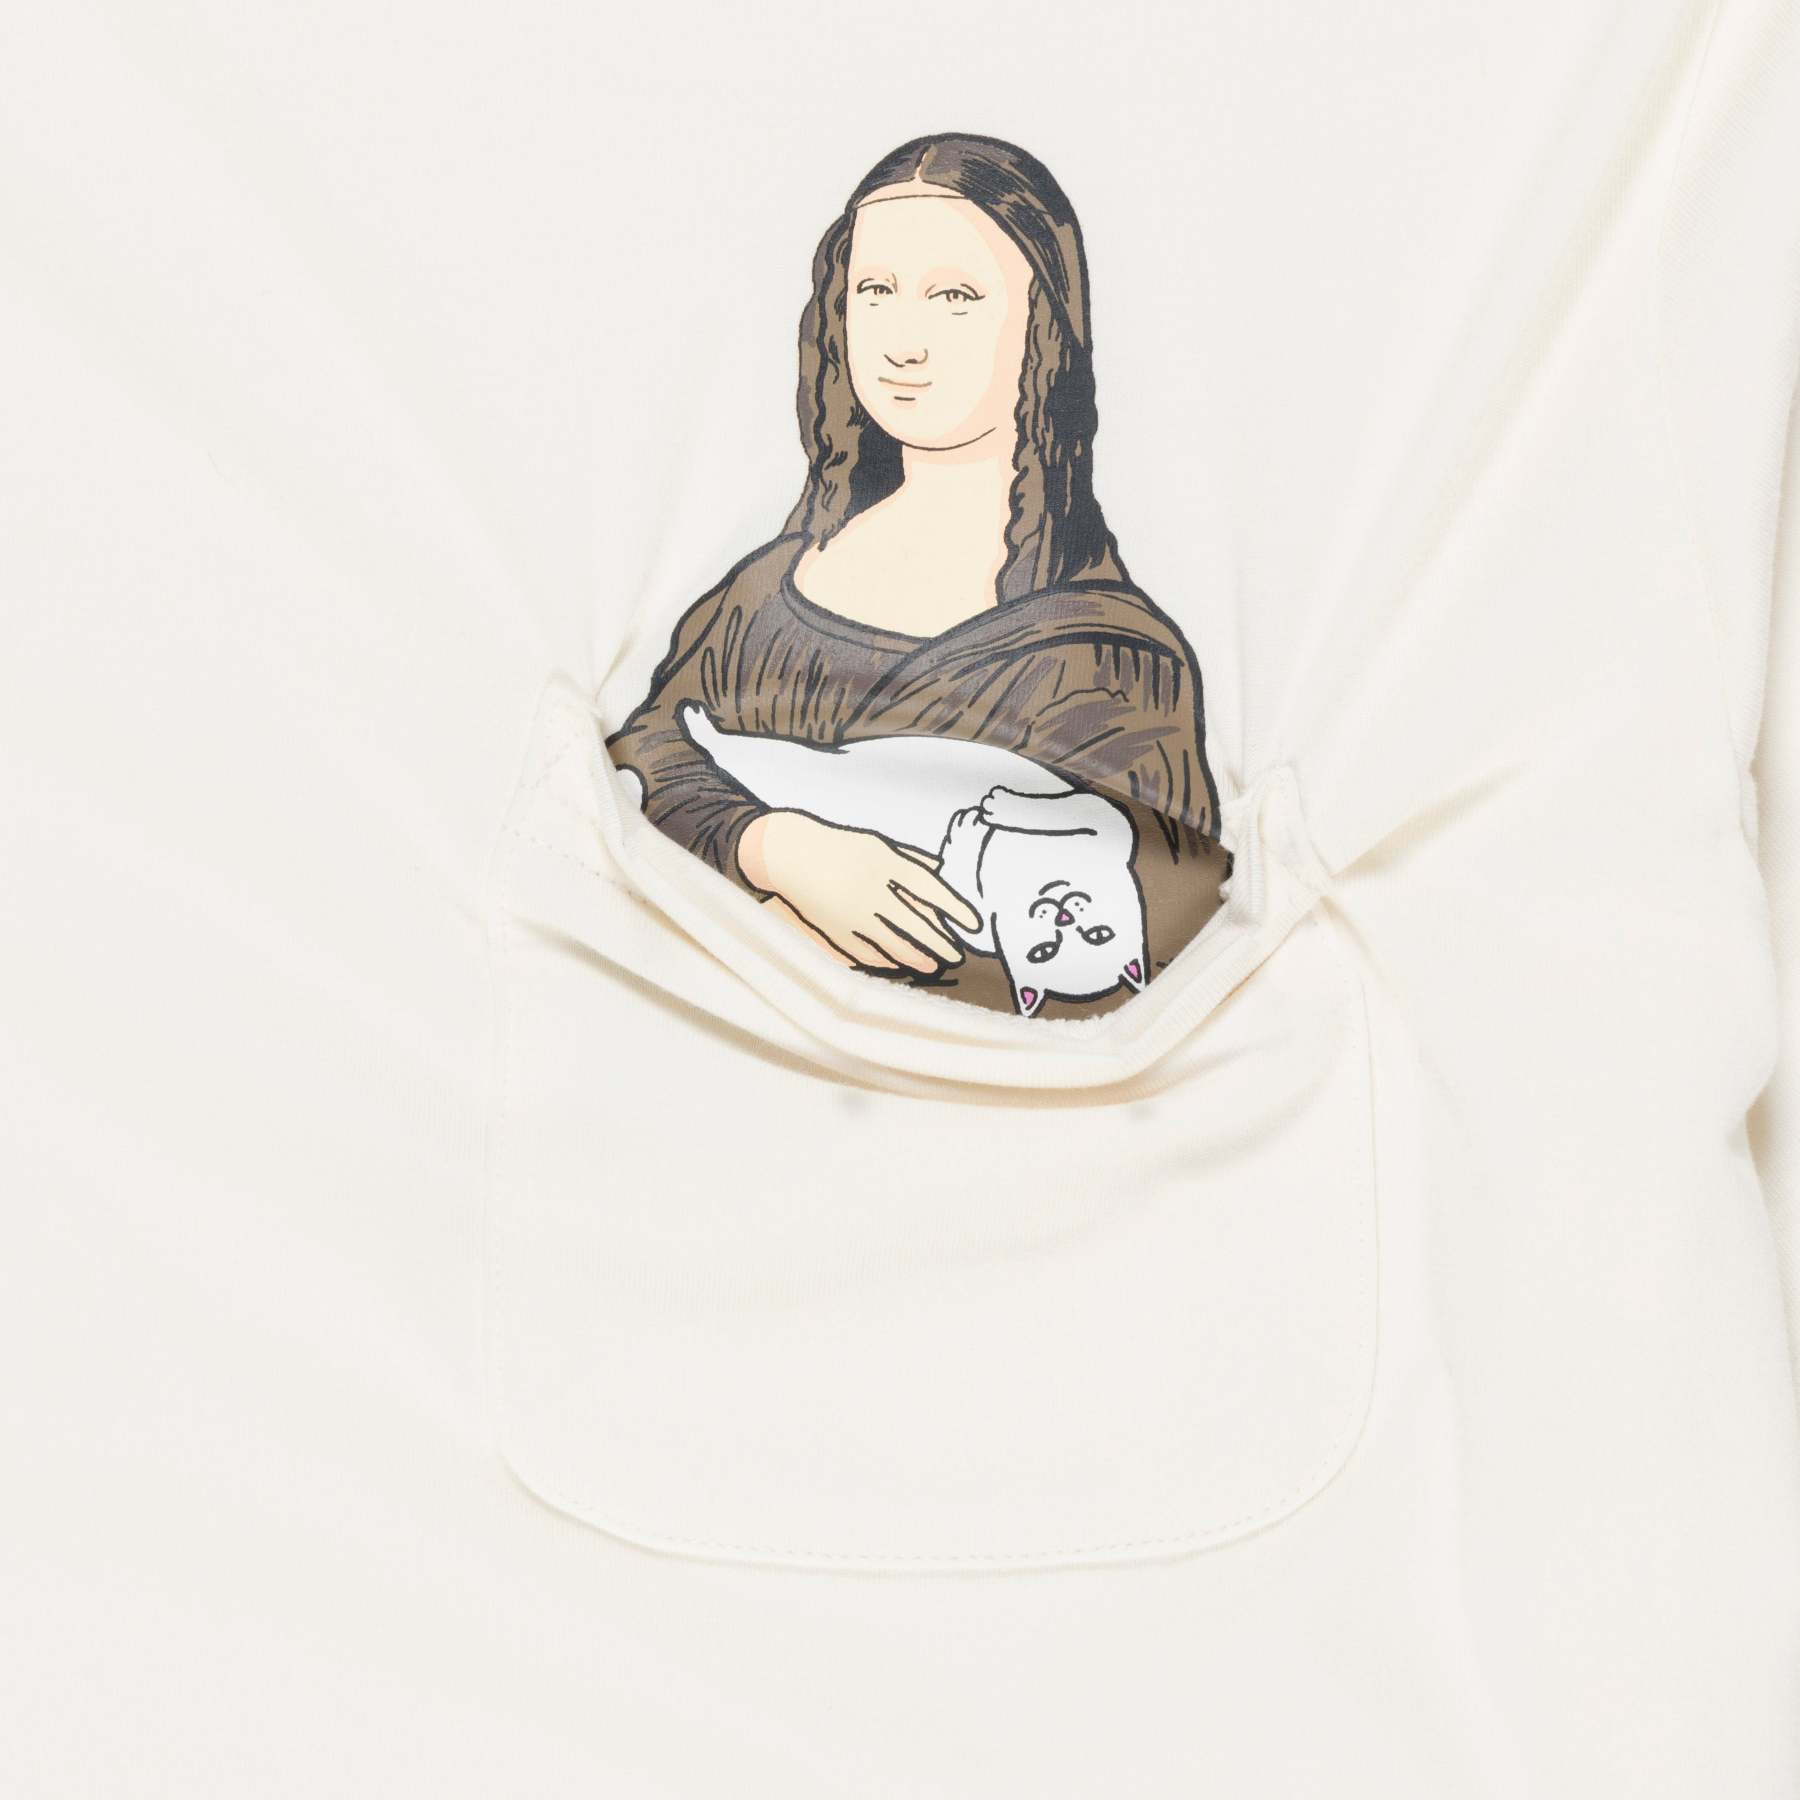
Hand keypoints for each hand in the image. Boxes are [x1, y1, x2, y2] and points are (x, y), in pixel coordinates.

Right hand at [739, 810, 982, 974]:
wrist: (792, 856)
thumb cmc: (841, 848)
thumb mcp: (880, 846)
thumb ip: (912, 861)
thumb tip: (944, 873)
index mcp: (885, 865)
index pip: (929, 889)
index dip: (955, 908)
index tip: (974, 924)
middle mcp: (873, 893)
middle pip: (916, 926)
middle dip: (940, 944)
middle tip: (958, 956)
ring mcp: (854, 917)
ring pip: (894, 946)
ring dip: (918, 957)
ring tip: (934, 963)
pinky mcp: (837, 933)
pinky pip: (868, 954)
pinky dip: (887, 961)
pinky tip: (900, 964)